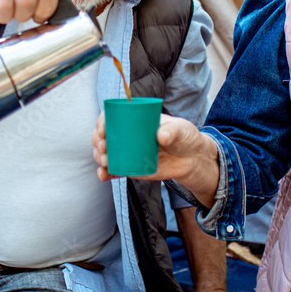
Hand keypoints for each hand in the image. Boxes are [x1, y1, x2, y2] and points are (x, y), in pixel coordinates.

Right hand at [91, 113, 219, 205]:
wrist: (191, 159)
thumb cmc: (185, 137)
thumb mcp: (181, 129)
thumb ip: (173, 130)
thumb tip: (161, 136)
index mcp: (135, 119)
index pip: (112, 116)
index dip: (102, 121)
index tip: (103, 129)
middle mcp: (127, 134)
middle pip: (103, 135)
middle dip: (98, 141)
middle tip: (105, 147)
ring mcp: (127, 151)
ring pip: (105, 152)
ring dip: (99, 156)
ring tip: (105, 161)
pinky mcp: (131, 167)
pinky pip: (114, 170)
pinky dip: (106, 173)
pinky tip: (103, 175)